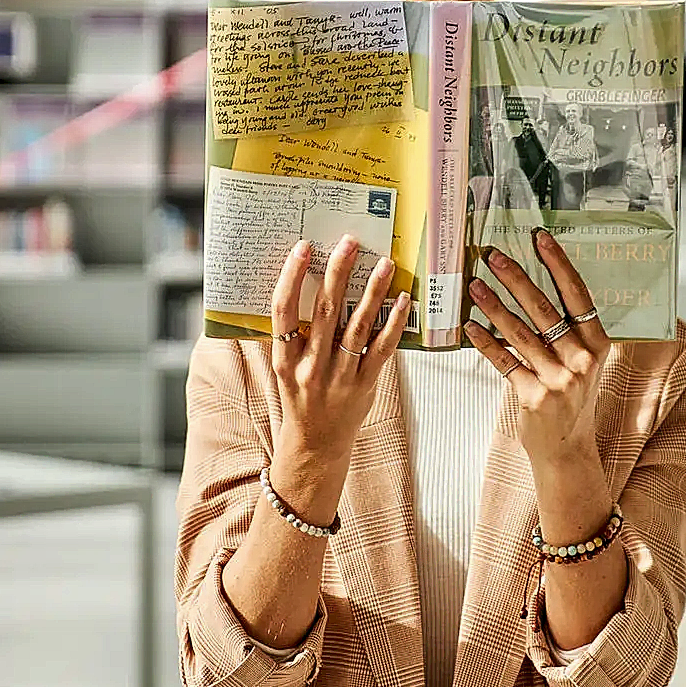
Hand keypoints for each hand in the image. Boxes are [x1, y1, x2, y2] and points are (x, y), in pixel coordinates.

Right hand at [270, 234, 410, 468]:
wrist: (316, 444)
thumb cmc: (299, 397)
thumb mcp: (285, 367)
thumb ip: (293, 333)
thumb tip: (306, 283)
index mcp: (284, 359)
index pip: (283, 310)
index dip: (292, 277)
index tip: (303, 248)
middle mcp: (310, 367)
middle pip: (325, 312)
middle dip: (338, 273)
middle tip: (350, 243)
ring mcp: (339, 377)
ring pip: (357, 327)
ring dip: (372, 292)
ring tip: (384, 263)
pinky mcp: (365, 385)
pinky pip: (382, 348)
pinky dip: (394, 322)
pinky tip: (402, 299)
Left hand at [465, 230, 609, 475]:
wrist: (567, 450)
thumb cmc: (572, 400)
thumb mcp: (582, 364)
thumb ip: (567, 332)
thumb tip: (534, 288)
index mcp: (597, 344)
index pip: (578, 295)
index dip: (559, 265)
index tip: (540, 240)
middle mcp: (582, 360)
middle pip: (544, 309)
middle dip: (516, 278)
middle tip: (493, 256)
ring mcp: (559, 380)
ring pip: (520, 333)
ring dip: (494, 306)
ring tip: (474, 285)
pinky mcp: (534, 397)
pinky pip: (505, 362)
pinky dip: (486, 343)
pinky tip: (470, 326)